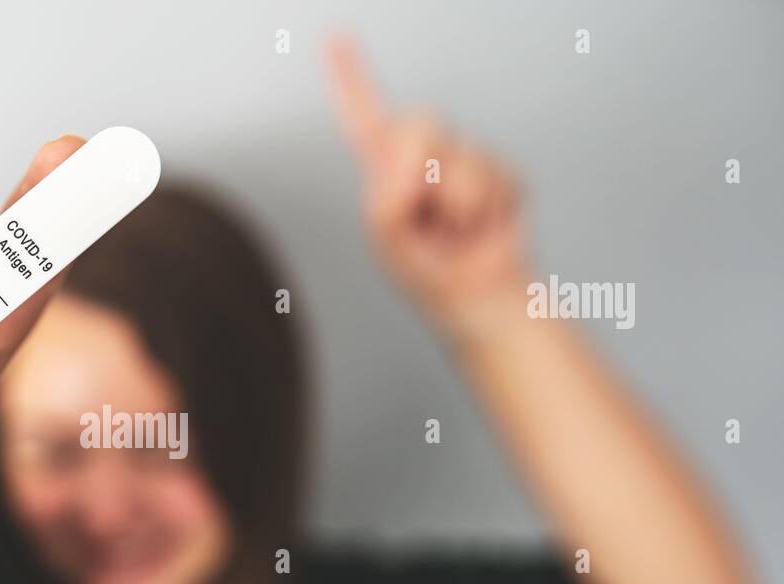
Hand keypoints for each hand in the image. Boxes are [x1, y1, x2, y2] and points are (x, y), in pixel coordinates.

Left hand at [326, 35, 529, 340]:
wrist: (477, 295)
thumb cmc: (428, 269)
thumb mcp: (389, 239)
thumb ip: (386, 199)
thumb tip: (412, 165)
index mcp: (386, 172)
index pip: (365, 118)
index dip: (350, 78)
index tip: (334, 37)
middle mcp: (422, 158)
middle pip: (422, 121)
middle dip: (426, 170)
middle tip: (430, 214)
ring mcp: (463, 162)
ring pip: (462, 157)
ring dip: (459, 205)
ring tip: (456, 229)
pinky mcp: (500, 173)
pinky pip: (496, 178)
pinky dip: (487, 212)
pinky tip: (482, 228)